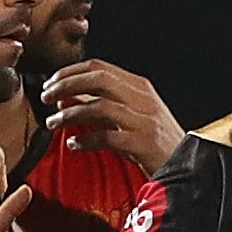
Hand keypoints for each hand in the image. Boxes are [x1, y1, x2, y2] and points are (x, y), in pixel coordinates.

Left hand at [41, 61, 185, 175]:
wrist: (185, 164)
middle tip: (45, 95)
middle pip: (98, 79)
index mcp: (140, 87)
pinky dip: (86, 140)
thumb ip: (100, 106)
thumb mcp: (130, 116)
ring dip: (70, 113)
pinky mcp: (142, 144)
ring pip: (100, 106)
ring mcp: (144, 121)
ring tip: (52, 123)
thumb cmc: (155, 142)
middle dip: (67, 84)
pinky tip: (73, 144)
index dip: (71, 71)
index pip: (100, 67)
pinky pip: (108, 138)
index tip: (50, 82)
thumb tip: (65, 98)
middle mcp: (143, 99)